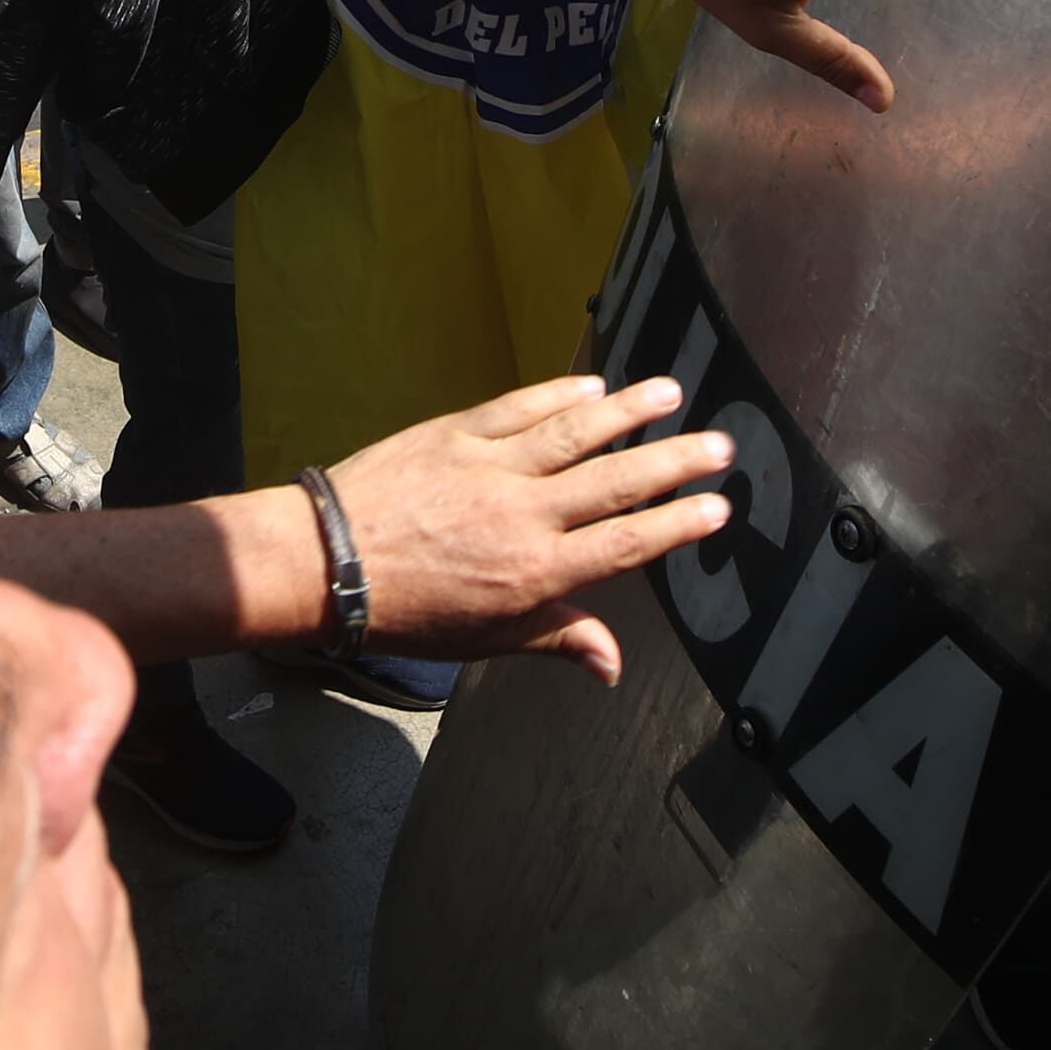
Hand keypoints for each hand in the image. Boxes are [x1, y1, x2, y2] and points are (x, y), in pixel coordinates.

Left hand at [326, 374, 736, 681]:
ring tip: (670, 392)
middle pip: (615, 482)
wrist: (330, 563)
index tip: (718, 507)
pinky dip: (558, 393)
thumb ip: (558, 639)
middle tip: (720, 444)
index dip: (676, 525)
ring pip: (574, 432)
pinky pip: (518, 408)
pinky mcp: (455, 433)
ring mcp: (490, 467)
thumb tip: (614, 665)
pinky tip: (592, 384)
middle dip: (674, 462)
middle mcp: (523, 514)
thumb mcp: (486, 641)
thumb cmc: (408, 612)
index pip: (625, 544)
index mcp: (535, 572)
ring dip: (627, 410)